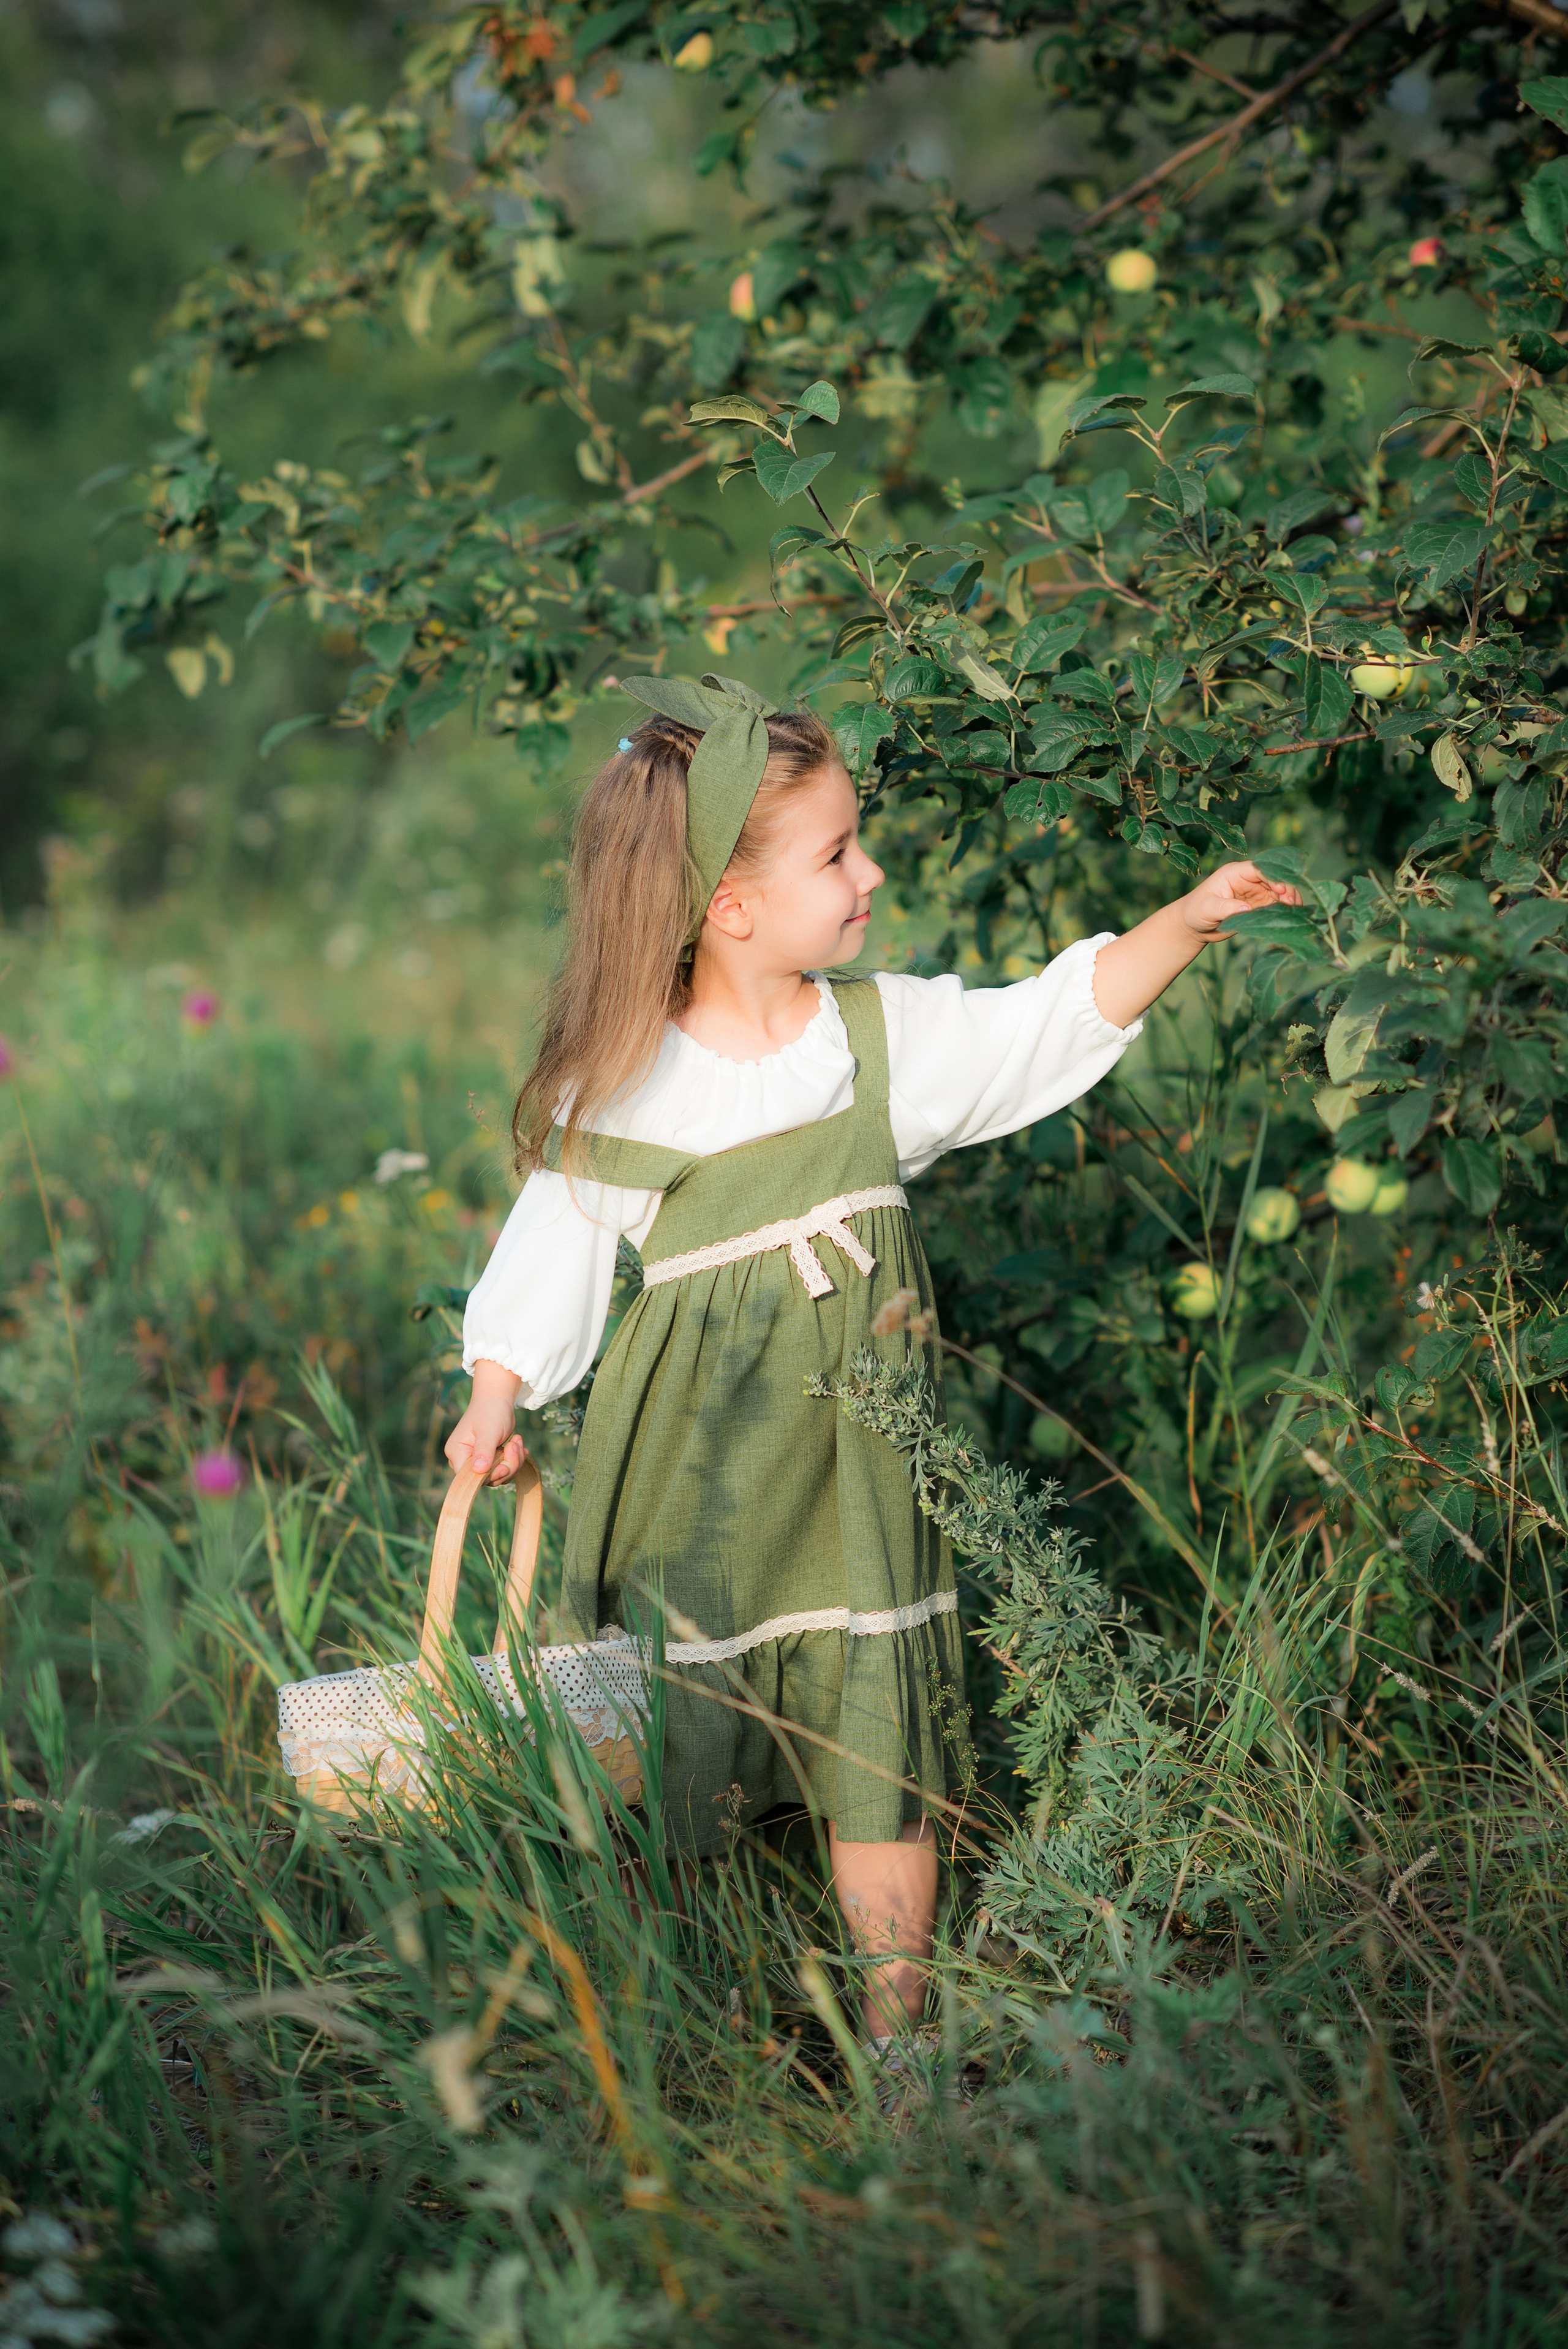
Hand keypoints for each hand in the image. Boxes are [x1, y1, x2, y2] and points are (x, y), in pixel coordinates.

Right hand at [445, 1360, 524, 1482]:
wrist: (498, 1400)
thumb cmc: (490, 1411)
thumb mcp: (488, 1431)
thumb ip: (483, 1451)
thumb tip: (478, 1471)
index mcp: (457, 1452)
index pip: (469, 1477)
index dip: (489, 1476)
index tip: (505, 1467)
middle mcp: (464, 1460)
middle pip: (487, 1479)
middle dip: (507, 1465)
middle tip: (515, 1445)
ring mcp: (477, 1461)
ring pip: (499, 1476)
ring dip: (514, 1461)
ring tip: (518, 1441)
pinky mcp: (490, 1460)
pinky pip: (504, 1469)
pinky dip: (515, 1459)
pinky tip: (520, 1447)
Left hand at [1179, 860, 1302, 940]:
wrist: (1193, 926)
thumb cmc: (1196, 912)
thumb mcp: (1208, 909)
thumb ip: (1227, 908)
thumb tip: (1247, 909)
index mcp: (1235, 873)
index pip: (1260, 869)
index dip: (1274, 877)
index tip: (1282, 890)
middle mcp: (1248, 880)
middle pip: (1274, 879)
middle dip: (1286, 890)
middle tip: (1292, 905)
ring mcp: (1255, 893)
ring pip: (1279, 893)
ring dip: (1288, 901)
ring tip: (1295, 913)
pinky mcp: (1258, 906)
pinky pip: (1276, 906)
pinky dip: (1284, 911)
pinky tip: (1290, 918)